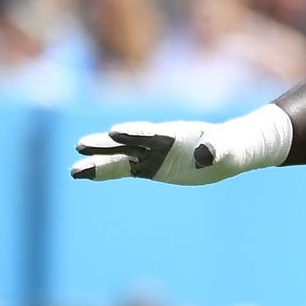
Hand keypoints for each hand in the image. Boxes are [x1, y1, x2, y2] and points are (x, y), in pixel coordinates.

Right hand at [71, 106, 291, 184]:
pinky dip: (106, 172)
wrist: (228, 150)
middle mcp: (157, 142)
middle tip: (80, 146)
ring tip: (74, 170)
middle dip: (106, 146)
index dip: (134, 132)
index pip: (151, 133)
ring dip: (99, 162)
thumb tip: (204, 155)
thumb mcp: (228, 149)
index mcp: (174, 134)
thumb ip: (216, 149)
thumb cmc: (230, 146)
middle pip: (128, 143)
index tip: (114, 131)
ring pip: (121, 157)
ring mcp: (151, 155)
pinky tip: (85, 174)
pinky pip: (126, 170)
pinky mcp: (150, 167)